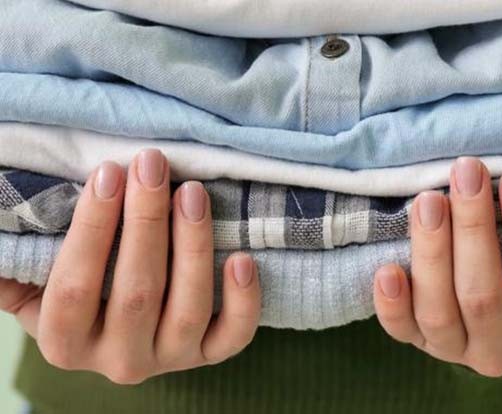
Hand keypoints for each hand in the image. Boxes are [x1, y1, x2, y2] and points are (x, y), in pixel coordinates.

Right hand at [0, 149, 260, 383]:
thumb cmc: (79, 289)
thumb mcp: (37, 282)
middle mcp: (119, 360)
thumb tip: (6, 215)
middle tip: (152, 166)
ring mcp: (168, 359)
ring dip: (192, 247)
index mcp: (64, 342)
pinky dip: (244, 302)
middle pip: (137, 293)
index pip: (73, 288)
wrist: (118, 331)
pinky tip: (242, 258)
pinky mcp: (207, 354)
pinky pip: (232, 337)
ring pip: (188, 309)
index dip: (92, 229)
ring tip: (192, 193)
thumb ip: (20, 265)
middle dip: (146, 221)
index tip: (109, 172)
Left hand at [373, 157, 501, 376]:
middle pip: (482, 295)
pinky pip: (401, 330)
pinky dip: (391, 303)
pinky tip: (387, 268)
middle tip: (465, 174)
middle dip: (472, 229)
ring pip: (438, 310)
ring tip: (428, 200)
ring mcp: (455, 352)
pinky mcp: (419, 342)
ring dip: (431, 252)